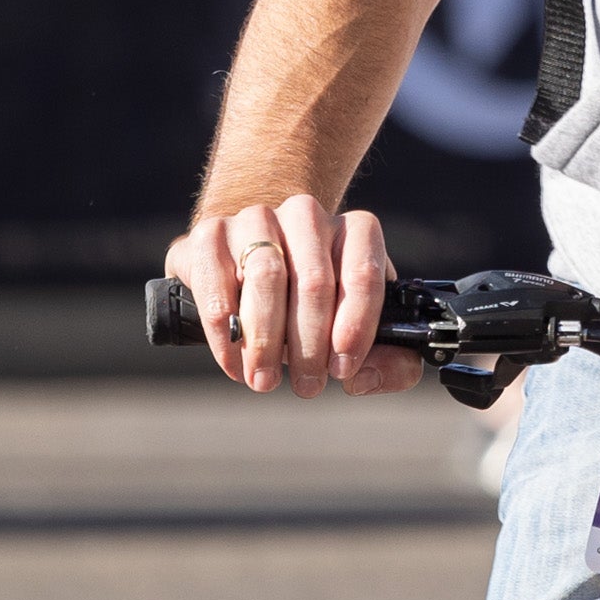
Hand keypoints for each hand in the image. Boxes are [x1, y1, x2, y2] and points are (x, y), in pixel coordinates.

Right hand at [159, 193, 421, 396]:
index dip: (356, 326)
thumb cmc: (315, 306)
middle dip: (310, 345)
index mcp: (354, 230)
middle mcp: (307, 214)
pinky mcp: (210, 233)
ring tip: (265, 380)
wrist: (252, 262)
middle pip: (314, 281)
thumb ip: (389, 360)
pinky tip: (235, 362)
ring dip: (265, 340)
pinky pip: (217, 281)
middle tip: (307, 385)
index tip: (343, 368)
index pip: (364, 274)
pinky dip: (225, 331)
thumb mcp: (362, 329)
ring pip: (266, 276)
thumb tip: (364, 379)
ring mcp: (256, 218)